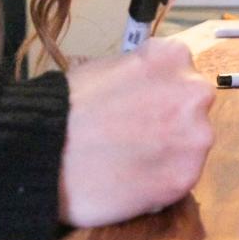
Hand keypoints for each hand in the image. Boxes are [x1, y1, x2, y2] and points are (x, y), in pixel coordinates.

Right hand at [59, 38, 214, 227]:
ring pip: (190, 146)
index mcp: (173, 57)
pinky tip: (131, 179)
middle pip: (192, 110)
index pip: (180, 75)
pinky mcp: (185, 178)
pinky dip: (159, 182)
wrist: (44, 149)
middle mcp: (194, 92)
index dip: (159, 94)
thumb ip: (143, 75)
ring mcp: (195, 137)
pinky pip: (179, 179)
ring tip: (130, 161)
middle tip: (135, 136)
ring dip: (168, 153)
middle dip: (170, 122)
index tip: (140, 107)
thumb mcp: (110, 66)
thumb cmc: (68, 104)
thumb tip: (151, 90)